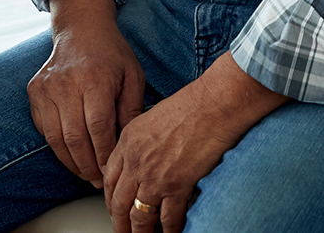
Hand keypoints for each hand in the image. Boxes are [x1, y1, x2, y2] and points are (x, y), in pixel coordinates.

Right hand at [28, 0, 146, 185]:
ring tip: (86, 173)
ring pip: (56, 138)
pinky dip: (57, 146)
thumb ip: (132, 112)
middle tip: (98, 181)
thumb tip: (129, 149)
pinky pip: (44, 129)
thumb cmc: (111, 55)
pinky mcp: (34, 91)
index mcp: (95, 78)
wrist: (81, 29)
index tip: (112, 171)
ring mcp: (47, 87)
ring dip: (71, 162)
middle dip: (88, 166)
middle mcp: (67, 82)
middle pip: (75, 138)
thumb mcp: (132, 77)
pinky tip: (72, 153)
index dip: (105, 155)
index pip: (99, 128)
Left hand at [102, 54, 286, 232]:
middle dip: (120, 223)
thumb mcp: (153, 117)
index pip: (109, 178)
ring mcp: (154, 176)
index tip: (114, 208)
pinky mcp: (176, 186)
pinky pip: (168, 220)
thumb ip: (142, 141)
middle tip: (123, 232)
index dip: (109, 199)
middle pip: (119, 202)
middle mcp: (136, 160)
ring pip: (139, 217)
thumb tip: (143, 161)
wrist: (214, 104)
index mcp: (128, 140)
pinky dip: (169, 231)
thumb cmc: (191, 105)